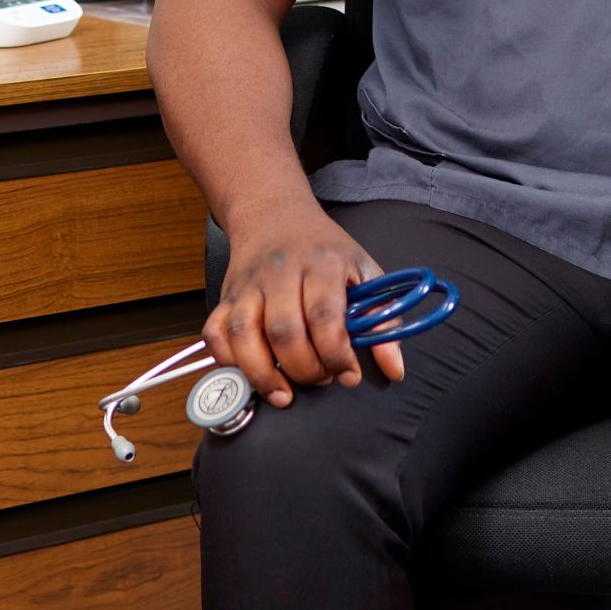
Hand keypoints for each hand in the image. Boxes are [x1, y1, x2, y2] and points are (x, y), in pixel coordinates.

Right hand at [206, 193, 406, 407]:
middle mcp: (281, 272)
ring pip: (243, 335)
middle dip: (304, 369)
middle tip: (320, 379)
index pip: (325, 315)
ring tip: (284, 394)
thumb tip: (395, 370)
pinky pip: (215, 333)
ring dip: (262, 374)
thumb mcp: (363, 271)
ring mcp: (249, 284)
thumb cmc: (325, 249)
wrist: (275, 215)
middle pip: (284, 331)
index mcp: (322, 264)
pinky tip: (250, 374)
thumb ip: (382, 320)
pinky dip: (227, 361)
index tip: (348, 374)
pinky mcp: (225, 295)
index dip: (336, 354)